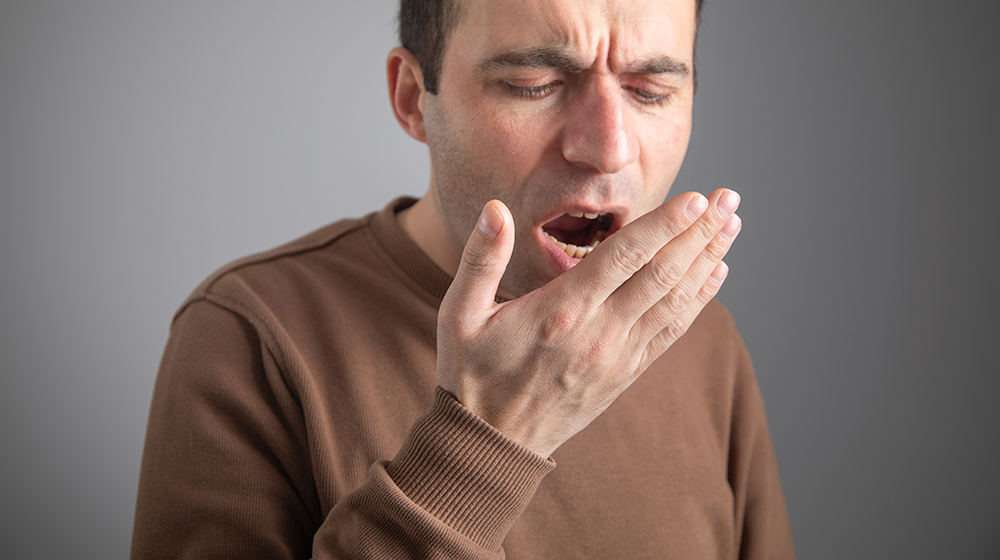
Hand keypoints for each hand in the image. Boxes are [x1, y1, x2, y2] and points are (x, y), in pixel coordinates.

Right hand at [436, 189, 741, 456]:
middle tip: (728, 198)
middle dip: (699, 232)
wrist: (491, 444)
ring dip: (707, 260)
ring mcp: (618, 356)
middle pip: (662, 273)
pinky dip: (698, 301)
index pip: (625, 257)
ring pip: (675, 300)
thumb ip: (480, 259)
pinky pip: (671, 331)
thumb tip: (495, 209)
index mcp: (562, 311)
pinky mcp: (626, 373)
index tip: (696, 197)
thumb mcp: (458, 315)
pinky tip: (716, 274)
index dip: (664, 225)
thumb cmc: (471, 374)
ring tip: (732, 226)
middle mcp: (599, 332)